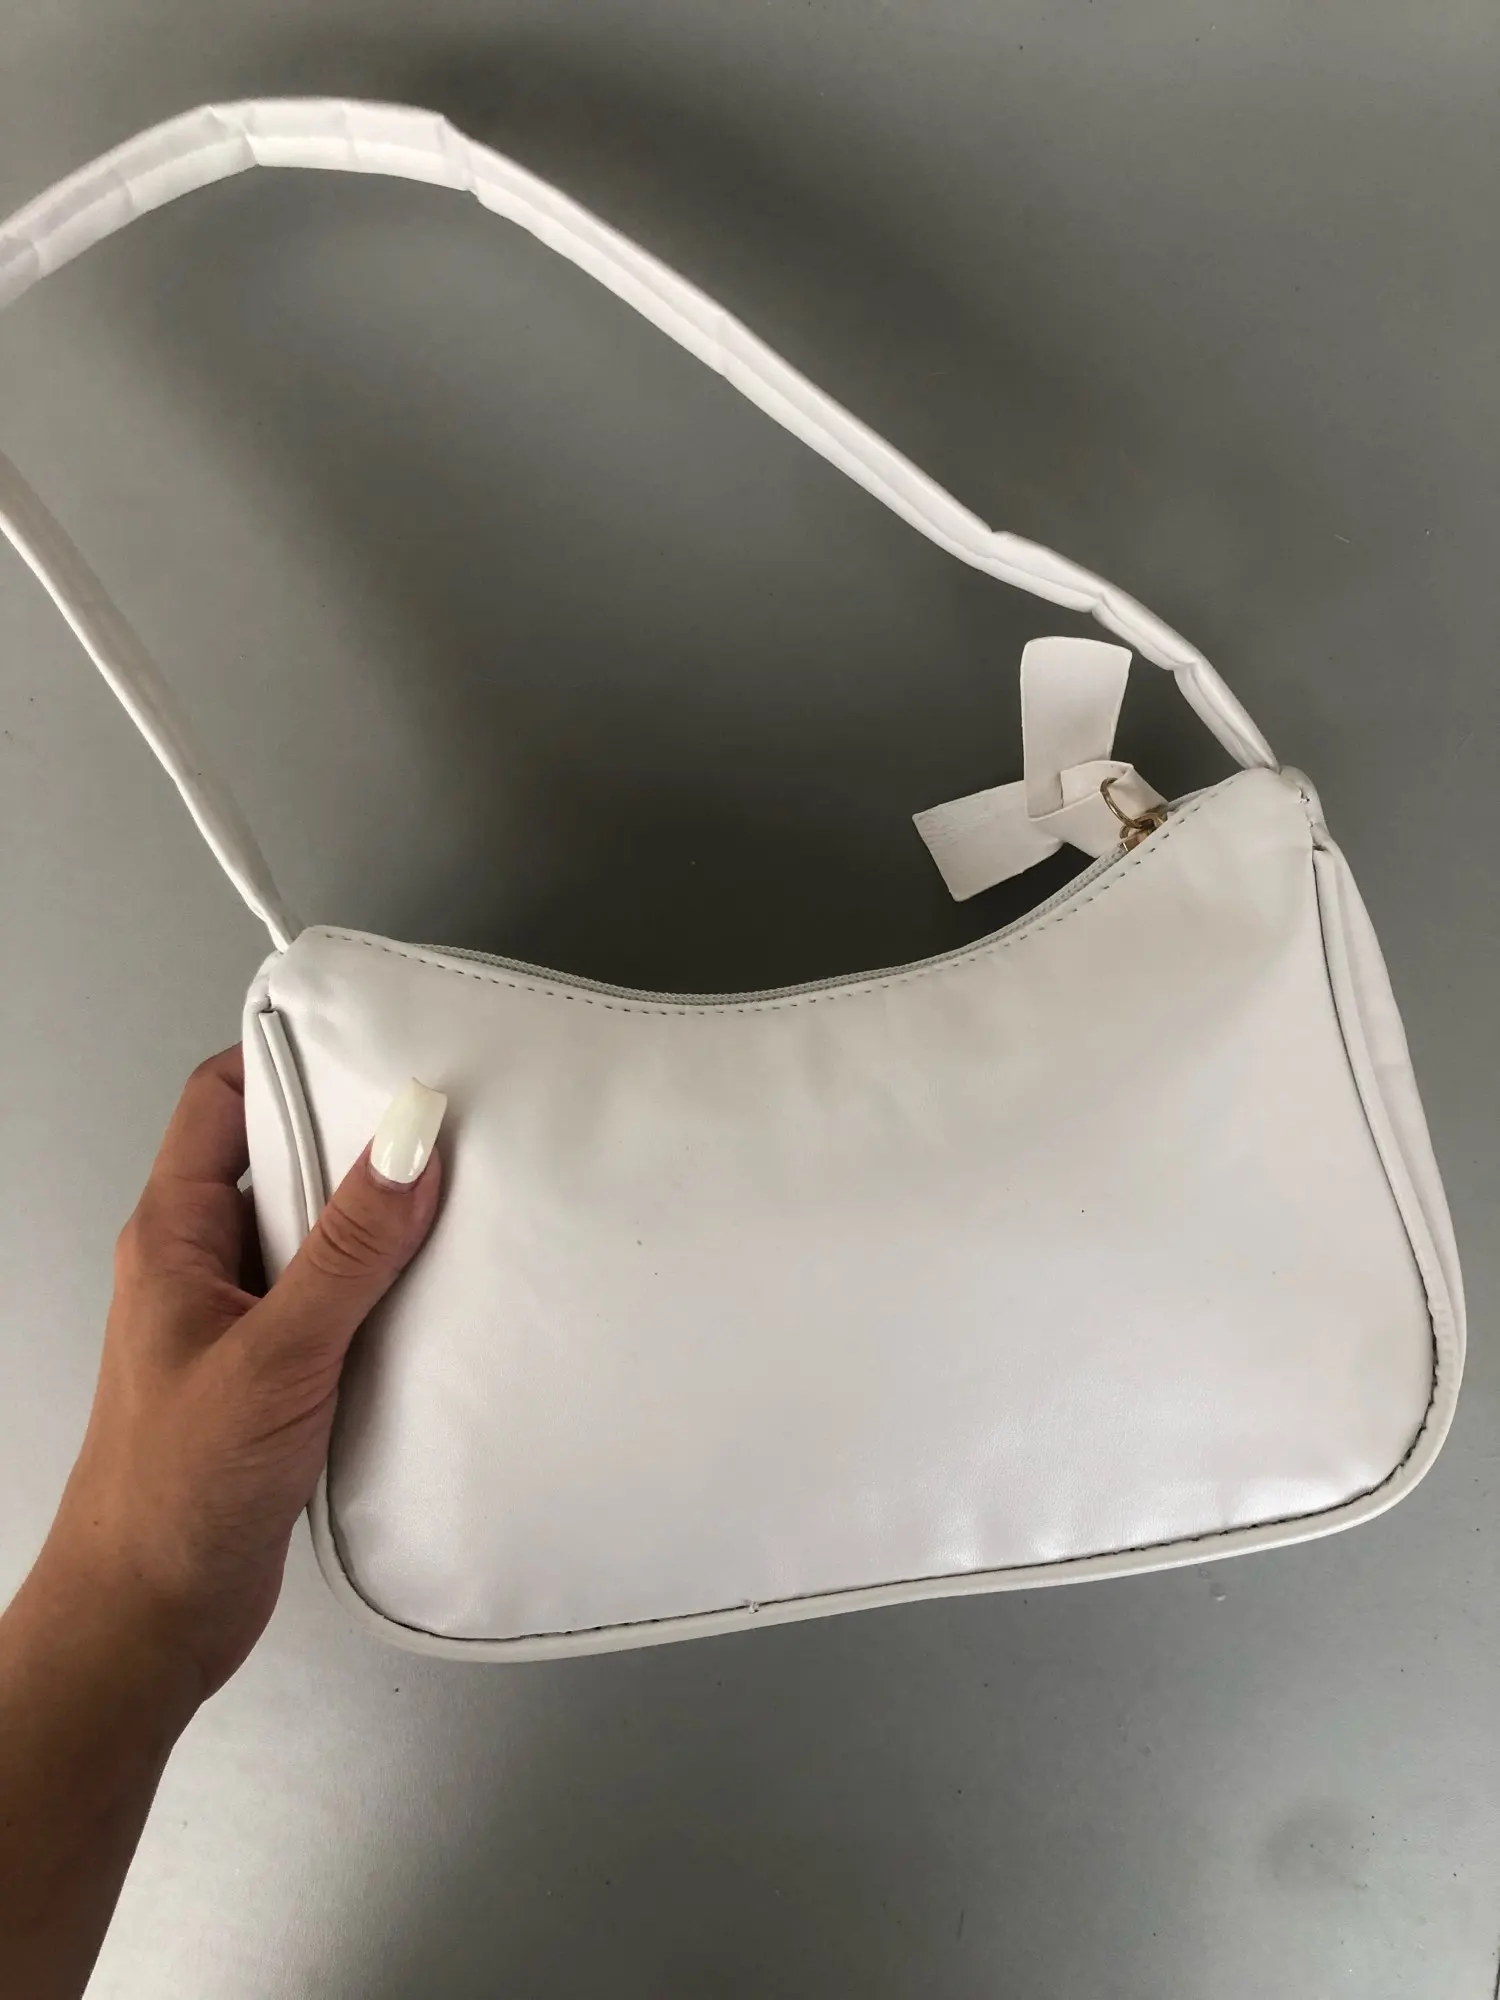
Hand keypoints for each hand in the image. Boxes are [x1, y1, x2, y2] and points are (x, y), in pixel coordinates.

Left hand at [35, 1047, 444, 1704]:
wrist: (152, 1620)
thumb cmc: (175, 1491)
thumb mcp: (277, 1354)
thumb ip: (349, 1248)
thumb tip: (409, 1138)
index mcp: (173, 1235)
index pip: (219, 1101)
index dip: (289, 1060)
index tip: (376, 1046)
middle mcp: (202, 1266)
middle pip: (280, 1160)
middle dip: (358, 1138)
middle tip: (444, 1123)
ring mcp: (240, 1319)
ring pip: (316, 1234)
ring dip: (380, 1222)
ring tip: (459, 1201)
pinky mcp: (278, 1372)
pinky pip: (337, 1299)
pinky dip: (387, 1288)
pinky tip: (441, 1297)